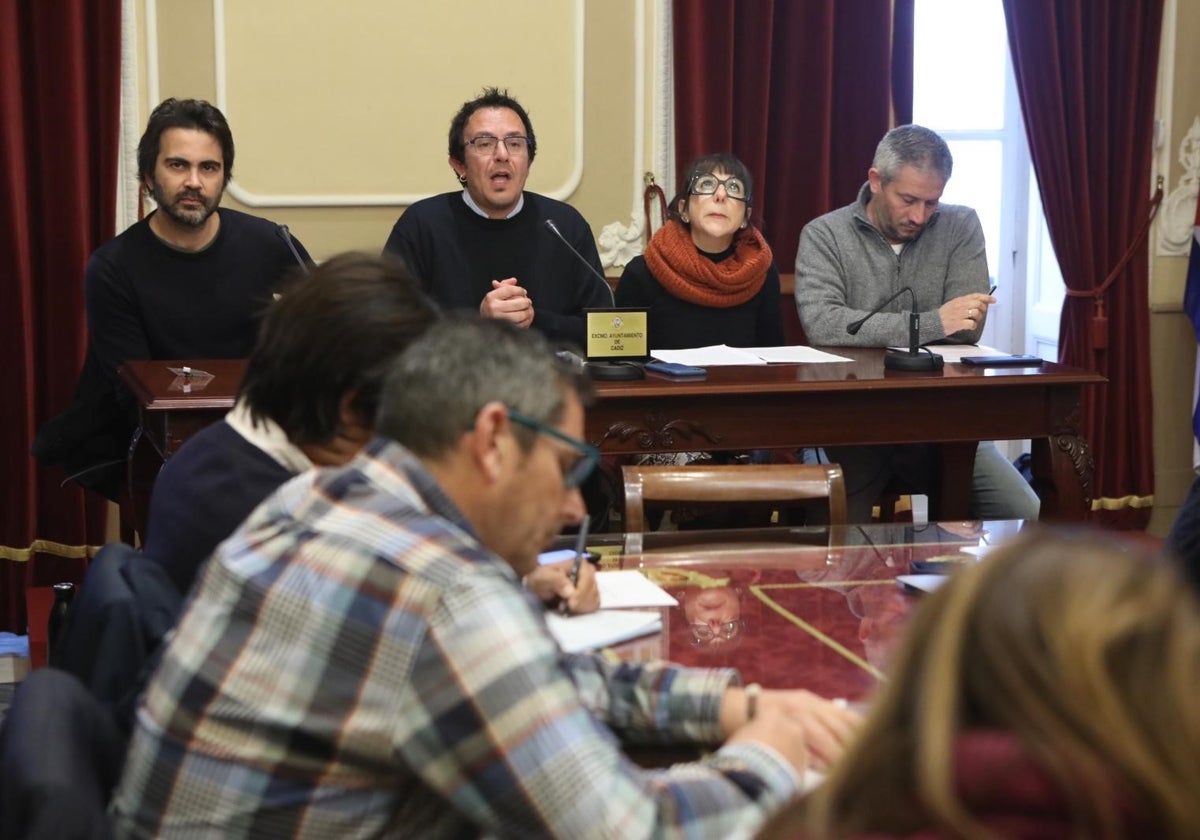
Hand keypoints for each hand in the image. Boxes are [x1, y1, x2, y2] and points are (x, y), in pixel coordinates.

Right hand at [481, 278, 533, 328]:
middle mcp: (494, 309)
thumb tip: (514, 280)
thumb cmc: (490, 309)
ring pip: (522, 314)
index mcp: (491, 298)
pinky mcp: (506, 330)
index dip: (519, 290)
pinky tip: (526, 318)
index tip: (523, 292)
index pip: (509, 290)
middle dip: (526, 301)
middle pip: (519, 302)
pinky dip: (527, 321)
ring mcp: (500, 321)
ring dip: (528, 311)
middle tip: (527, 302)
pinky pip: (522, 325)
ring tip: (528, 310)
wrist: (483, 328)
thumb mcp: (494, 296)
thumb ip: (504, 286)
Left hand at [524, 558, 599, 614]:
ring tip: (564, 605)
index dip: (581, 593)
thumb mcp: (544, 577)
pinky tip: (570, 608)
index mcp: (581, 564)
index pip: (588, 580)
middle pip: (593, 592)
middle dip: (579, 602)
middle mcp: (589, 573)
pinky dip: (582, 610)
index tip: (570, 604)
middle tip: (562, 605)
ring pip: (594, 601)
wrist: (539, 586)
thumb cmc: (541, 579)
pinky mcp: (590, 596)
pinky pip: (593, 607)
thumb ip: (557, 581)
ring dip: (580, 607)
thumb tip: (571, 592)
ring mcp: (591, 585)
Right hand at [720, 687, 861, 770]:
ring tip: (846, 772)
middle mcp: (804, 704)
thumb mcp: (797, 708)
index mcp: (811, 700)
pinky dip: (814, 759)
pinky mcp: (777, 726)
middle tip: (864, 767)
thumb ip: (820, 719)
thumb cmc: (770, 713)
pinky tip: (822, 770)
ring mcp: (790, 714)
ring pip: (821, 736)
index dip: (862, 732)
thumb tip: (849, 736)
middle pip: (837, 726)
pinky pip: (801, 745)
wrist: (734, 708)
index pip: (846, 715)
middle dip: (852, 748)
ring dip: (835, 756)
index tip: (875, 747)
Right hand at [939, 291, 996, 334]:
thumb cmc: (943, 314)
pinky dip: (973, 326)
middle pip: (978, 304)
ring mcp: (960, 314)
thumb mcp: (953, 304)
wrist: (934, 322)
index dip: (986, 297)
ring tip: (973, 321)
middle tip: (980, 314)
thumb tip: (977, 302)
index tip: (993, 300)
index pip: (976, 296)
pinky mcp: (959, 323)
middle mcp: (960, 306)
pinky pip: (972, 324)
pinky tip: (969, 327)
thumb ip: (964, 302)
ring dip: (978, 319)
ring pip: (977, 313)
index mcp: (959, 300)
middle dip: (983, 310)